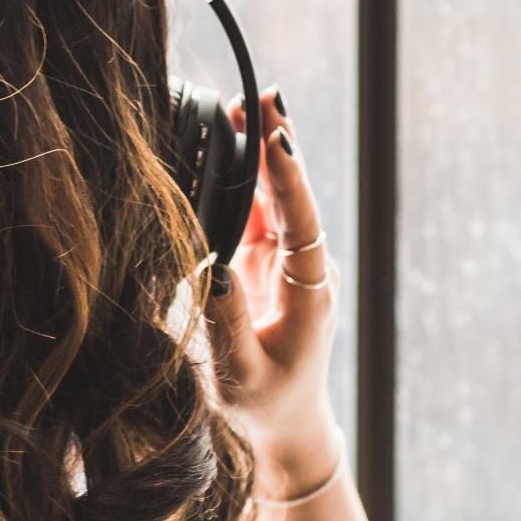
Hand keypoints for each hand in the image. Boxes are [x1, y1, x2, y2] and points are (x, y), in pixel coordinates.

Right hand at [203, 87, 343, 496]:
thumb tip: (210, 268)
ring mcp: (289, 261)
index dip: (289, 179)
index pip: (301, 222)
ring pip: (277, 196)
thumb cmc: (265, 405)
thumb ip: (226, 323)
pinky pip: (259, 210)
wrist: (287, 425)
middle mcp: (306, 267)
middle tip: (263, 94)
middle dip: (277, 144)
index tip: (278, 138)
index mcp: (309, 291)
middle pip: (293, 195)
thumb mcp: (241, 373)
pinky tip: (232, 141)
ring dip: (263, 152)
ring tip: (246, 104)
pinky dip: (246, 176)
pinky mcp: (268, 261)